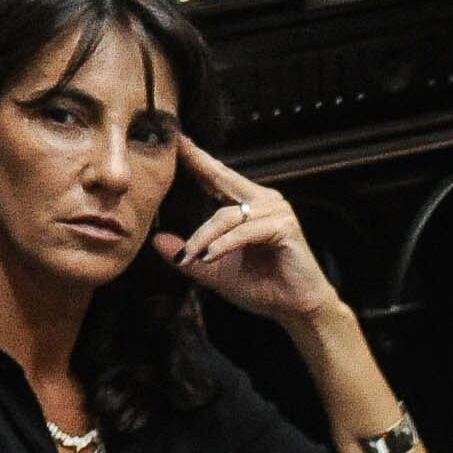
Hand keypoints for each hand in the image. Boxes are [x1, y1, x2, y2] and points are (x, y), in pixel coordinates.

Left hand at [155, 137, 342, 326]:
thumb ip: (190, 254)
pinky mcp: (285, 228)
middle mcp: (264, 202)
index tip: (175, 142)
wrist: (296, 310)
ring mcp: (277, 212)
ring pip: (226, 216)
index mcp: (249, 206)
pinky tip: (210, 257)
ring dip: (205, 237)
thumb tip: (156, 240)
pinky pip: (244, 232)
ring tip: (191, 257)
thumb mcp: (216, 270)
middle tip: (175, 147)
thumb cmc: (263, 288)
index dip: (197, 160)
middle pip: (222, 179)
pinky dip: (225, 245)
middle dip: (198, 163)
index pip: (218, 178)